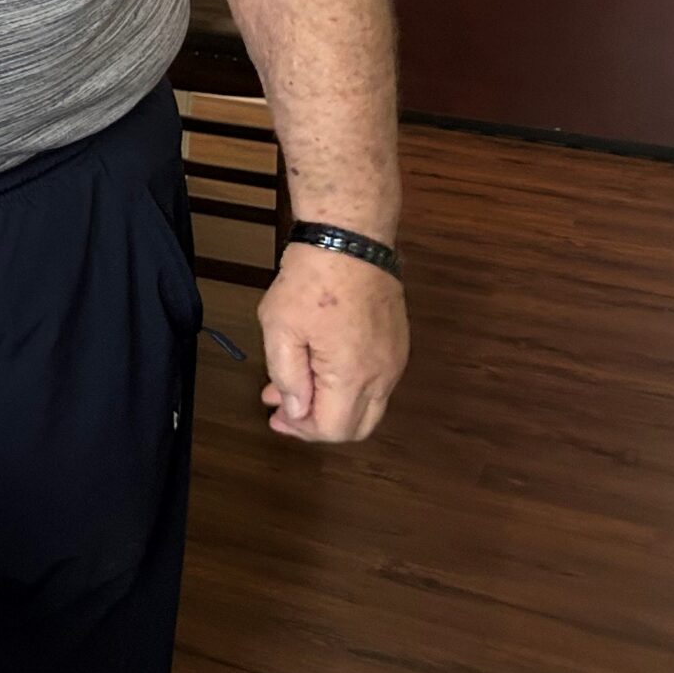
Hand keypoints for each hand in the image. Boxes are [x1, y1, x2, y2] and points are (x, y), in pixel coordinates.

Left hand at [258, 241, 409, 440]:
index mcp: (353, 375)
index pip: (334, 429)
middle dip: (318, 425)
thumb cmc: (311, 280)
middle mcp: (383, 375)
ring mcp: (394, 361)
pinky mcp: (396, 345)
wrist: (349, 241)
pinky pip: (375, 382)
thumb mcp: (281, 327)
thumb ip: (287, 375)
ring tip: (291, 388)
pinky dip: (347, 386)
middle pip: (357, 427)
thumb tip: (298, 411)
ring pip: (368, 406)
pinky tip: (317, 368)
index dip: (303, 431)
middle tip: (284, 411)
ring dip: (331, 404)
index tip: (277, 419)